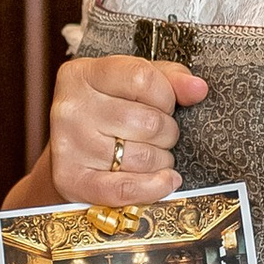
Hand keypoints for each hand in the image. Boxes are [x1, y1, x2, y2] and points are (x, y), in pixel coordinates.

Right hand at [41, 53, 209, 204]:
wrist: (65, 153)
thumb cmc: (105, 111)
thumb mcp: (131, 83)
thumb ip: (168, 78)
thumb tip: (197, 89)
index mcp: (82, 74)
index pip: (142, 77)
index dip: (165, 95)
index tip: (164, 104)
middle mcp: (71, 108)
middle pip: (148, 122)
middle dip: (167, 132)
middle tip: (158, 134)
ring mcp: (69, 146)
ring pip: (143, 157)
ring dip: (161, 160)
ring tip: (152, 155)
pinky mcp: (73, 181)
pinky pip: (126, 188)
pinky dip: (154, 187)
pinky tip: (165, 181)